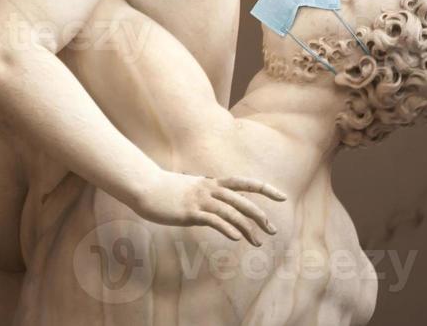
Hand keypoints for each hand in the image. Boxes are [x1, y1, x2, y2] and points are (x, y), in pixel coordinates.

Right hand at [128, 169, 285, 246]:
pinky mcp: (190, 212)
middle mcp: (210, 189)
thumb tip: (213, 197)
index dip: (264, 189)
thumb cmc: (166, 189)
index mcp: (212, 183)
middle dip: (260, 216)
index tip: (282, 196)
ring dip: (247, 228)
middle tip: (272, 231)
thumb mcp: (190, 186)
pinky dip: (227, 228)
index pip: (244, 183)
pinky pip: (213, 220)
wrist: (145, 186)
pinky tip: (236, 237)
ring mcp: (201, 200)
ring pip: (232, 213)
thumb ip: (204, 191)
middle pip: (243, 201)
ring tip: (258, 242)